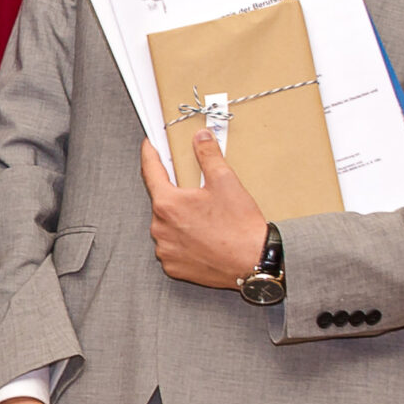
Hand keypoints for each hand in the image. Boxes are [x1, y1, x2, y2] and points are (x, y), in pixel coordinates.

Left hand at [141, 131, 266, 290]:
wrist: (253, 262)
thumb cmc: (239, 227)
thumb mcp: (225, 181)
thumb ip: (208, 155)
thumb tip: (201, 137)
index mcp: (168, 203)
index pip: (150, 171)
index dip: (150, 154)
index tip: (150, 146)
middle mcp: (160, 228)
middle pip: (161, 200)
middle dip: (175, 193)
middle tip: (197, 193)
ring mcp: (165, 249)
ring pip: (166, 224)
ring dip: (179, 218)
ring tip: (205, 219)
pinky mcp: (173, 266)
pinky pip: (171, 246)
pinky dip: (182, 239)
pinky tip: (201, 237)